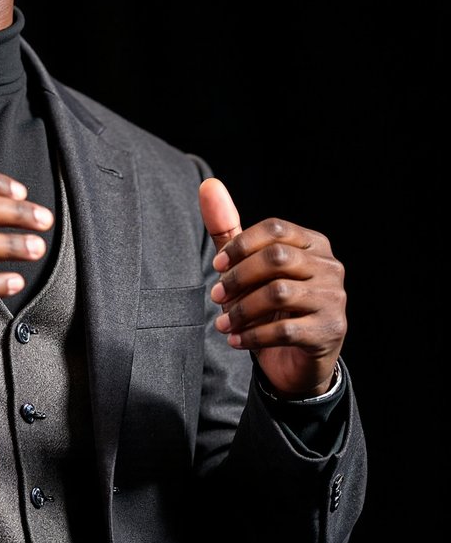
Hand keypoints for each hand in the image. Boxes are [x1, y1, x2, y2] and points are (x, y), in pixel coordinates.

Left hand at [199, 177, 346, 398]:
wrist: (295, 358)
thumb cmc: (268, 304)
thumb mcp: (245, 265)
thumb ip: (227, 228)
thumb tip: (208, 184)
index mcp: (312, 243)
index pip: (275, 228)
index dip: (241, 244)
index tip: (217, 265)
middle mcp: (329, 266)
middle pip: (276, 258)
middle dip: (238, 277)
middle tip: (215, 295)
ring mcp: (334, 298)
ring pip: (279, 293)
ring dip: (242, 310)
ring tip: (223, 322)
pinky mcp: (330, 330)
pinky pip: (285, 329)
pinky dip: (253, 335)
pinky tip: (235, 340)